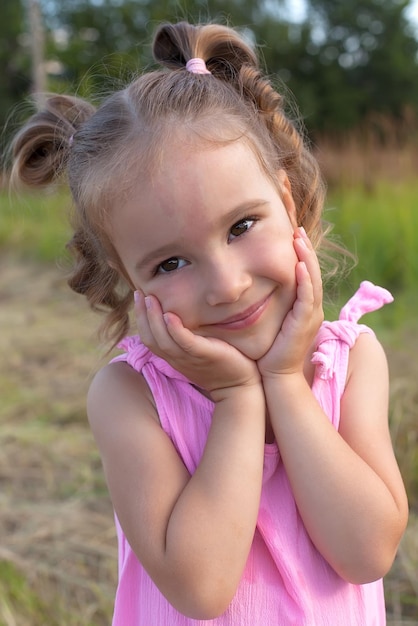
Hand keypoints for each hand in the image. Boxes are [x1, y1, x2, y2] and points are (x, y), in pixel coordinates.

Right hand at [134, 291, 260, 400]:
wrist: (239, 387)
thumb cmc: (221, 365)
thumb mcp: (199, 350)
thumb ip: (188, 336)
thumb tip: (181, 314)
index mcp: (174, 357)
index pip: (149, 338)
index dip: (141, 319)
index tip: (139, 297)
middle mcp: (177, 358)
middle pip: (151, 338)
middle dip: (142, 315)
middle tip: (137, 293)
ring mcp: (189, 358)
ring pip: (163, 340)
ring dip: (154, 318)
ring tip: (149, 299)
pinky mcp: (204, 355)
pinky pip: (185, 343)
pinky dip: (175, 330)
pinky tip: (170, 316)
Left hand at [257, 227, 323, 378]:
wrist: (276, 376)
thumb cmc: (270, 351)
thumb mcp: (271, 321)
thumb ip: (268, 304)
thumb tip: (250, 288)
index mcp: (304, 306)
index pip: (305, 273)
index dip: (300, 253)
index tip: (292, 233)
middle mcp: (311, 308)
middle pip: (312, 271)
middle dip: (305, 248)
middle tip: (297, 227)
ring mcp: (310, 315)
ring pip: (312, 280)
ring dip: (306, 258)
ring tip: (298, 238)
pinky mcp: (305, 323)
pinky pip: (307, 297)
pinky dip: (305, 280)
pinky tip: (299, 265)